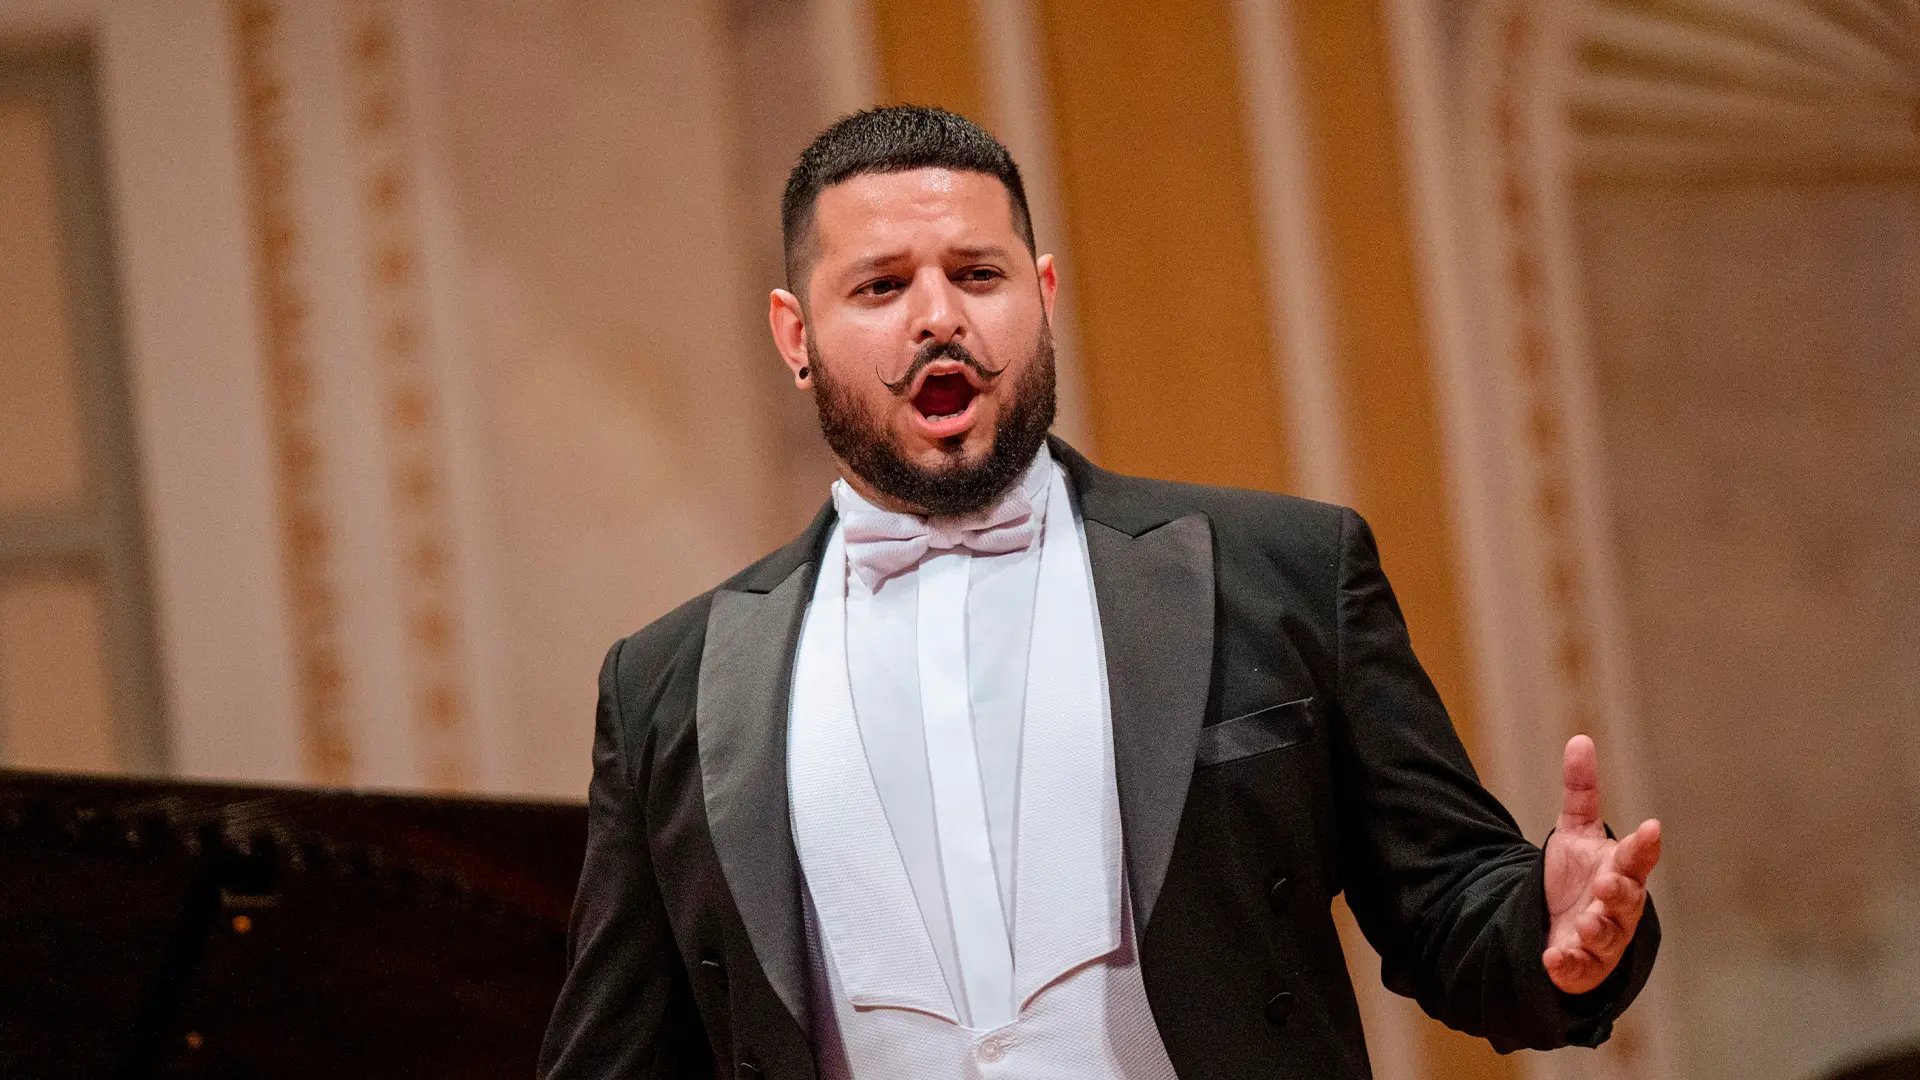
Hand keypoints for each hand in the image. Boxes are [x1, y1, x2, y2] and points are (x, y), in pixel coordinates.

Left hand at [1541, 734, 1660, 993]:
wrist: (1561, 924)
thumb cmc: (1579, 876)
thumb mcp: (1574, 832)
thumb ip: (1580, 791)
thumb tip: (1579, 739)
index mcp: (1621, 871)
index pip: (1637, 857)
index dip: (1644, 845)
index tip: (1651, 827)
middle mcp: (1617, 907)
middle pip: (1626, 899)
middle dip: (1619, 892)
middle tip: (1607, 882)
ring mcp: (1603, 939)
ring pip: (1608, 937)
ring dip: (1598, 930)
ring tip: (1585, 923)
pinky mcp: (1583, 966)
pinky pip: (1580, 969)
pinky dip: (1568, 965)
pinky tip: (1553, 958)